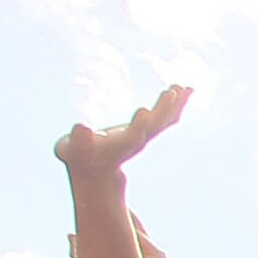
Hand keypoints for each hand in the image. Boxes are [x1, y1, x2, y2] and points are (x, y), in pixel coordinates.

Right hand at [54, 84, 190, 180]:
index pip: (132, 137)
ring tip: (185, 88)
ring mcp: (145, 136)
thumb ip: (78, 140)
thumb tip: (81, 127)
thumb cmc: (79, 156)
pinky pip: (166, 117)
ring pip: (165, 121)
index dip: (139, 125)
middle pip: (154, 127)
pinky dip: (175, 104)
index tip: (145, 111)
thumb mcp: (73, 149)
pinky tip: (182, 89)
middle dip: (163, 110)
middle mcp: (137, 142)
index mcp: (119, 146)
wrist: (95, 170)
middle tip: (172, 92)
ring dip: (175, 105)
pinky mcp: (147, 131)